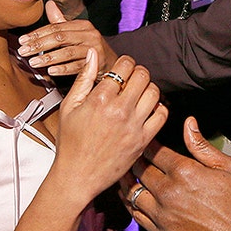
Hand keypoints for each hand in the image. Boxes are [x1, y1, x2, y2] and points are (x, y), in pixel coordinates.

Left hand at [17, 0, 117, 76]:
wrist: (112, 63)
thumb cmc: (90, 48)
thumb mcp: (77, 33)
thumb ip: (61, 21)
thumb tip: (48, 4)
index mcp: (82, 25)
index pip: (56, 27)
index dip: (37, 33)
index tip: (23, 40)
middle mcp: (89, 34)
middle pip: (60, 37)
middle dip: (39, 45)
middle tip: (24, 51)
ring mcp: (94, 49)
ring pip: (67, 52)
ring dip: (48, 58)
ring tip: (34, 62)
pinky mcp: (97, 63)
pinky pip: (77, 66)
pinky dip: (63, 69)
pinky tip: (51, 71)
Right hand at [50, 48, 167, 204]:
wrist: (77, 176)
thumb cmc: (70, 143)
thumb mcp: (69, 107)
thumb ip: (83, 78)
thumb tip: (92, 54)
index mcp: (100, 99)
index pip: (124, 66)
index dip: (125, 62)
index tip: (122, 67)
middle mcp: (119, 110)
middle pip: (143, 75)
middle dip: (138, 72)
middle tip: (132, 77)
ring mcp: (133, 126)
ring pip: (154, 92)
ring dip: (148, 88)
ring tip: (139, 92)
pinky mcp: (143, 140)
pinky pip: (162, 115)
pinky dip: (158, 108)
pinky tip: (147, 109)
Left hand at [121, 117, 230, 230]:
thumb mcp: (228, 167)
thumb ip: (202, 146)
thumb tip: (189, 124)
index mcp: (185, 172)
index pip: (155, 151)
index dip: (148, 142)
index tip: (147, 138)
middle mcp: (169, 193)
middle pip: (140, 170)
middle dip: (135, 158)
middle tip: (133, 152)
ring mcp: (163, 215)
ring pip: (132, 193)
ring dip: (128, 180)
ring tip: (126, 173)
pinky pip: (136, 216)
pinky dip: (130, 204)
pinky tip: (132, 197)